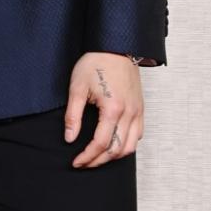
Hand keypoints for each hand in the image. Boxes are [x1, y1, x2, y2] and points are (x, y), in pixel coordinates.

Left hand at [64, 53, 143, 168]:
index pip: (100, 144)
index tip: (76, 162)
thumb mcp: (77, 88)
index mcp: (113, 109)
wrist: (116, 47)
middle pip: (117, 150)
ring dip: (114, 156)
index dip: (87, 157)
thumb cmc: (95, 63)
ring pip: (130, 146)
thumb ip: (73, 116)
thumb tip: (69, 138)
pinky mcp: (141, 108)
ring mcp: (138, 112)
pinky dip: (126, 145)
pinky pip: (138, 135)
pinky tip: (113, 144)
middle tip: (84, 163)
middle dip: (99, 161)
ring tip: (97, 157)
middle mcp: (129, 113)